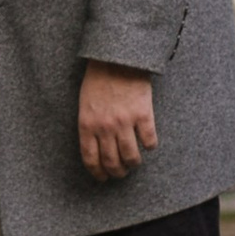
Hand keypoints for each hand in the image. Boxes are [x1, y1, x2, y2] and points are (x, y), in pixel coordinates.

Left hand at [79, 63, 157, 182]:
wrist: (117, 57)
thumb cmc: (99, 78)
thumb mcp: (85, 103)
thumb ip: (89, 125)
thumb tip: (96, 147)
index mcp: (87, 124)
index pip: (90, 159)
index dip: (97, 173)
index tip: (103, 178)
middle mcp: (105, 127)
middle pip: (111, 162)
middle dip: (117, 172)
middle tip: (121, 173)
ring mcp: (124, 122)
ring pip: (131, 156)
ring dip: (133, 164)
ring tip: (134, 163)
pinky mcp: (143, 115)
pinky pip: (149, 141)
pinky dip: (149, 146)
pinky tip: (148, 143)